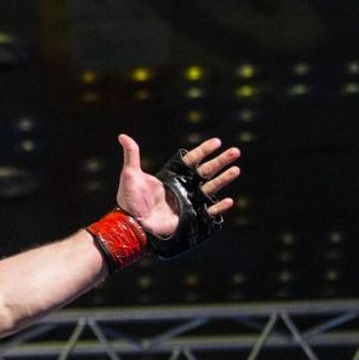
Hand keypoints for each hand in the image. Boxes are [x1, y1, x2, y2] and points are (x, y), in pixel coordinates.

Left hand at [116, 134, 239, 237]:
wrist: (132, 223)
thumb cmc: (130, 200)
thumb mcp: (130, 174)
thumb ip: (131, 155)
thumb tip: (122, 136)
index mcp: (172, 176)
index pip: (192, 160)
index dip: (204, 151)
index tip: (217, 142)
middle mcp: (183, 188)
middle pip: (206, 171)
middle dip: (221, 161)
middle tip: (236, 151)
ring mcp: (188, 202)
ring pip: (211, 188)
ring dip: (224, 179)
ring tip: (236, 169)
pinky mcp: (190, 217)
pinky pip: (209, 212)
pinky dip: (219, 208)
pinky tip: (229, 201)